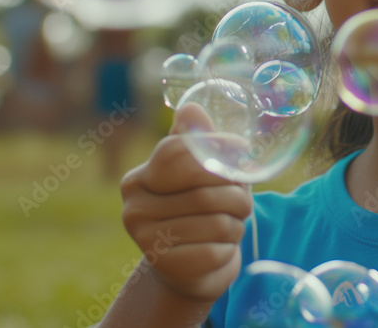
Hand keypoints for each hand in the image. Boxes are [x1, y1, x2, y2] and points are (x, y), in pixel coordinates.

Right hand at [120, 104, 252, 302]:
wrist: (189, 270)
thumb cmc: (197, 211)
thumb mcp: (196, 174)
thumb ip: (194, 142)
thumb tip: (191, 107)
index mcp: (138, 179)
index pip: (175, 152)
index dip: (216, 147)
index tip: (243, 150)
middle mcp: (134, 209)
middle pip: (204, 190)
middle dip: (237, 195)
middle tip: (243, 200)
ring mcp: (147, 242)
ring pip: (217, 221)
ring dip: (236, 224)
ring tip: (231, 225)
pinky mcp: (168, 269)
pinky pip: (217, 250)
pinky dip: (229, 248)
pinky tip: (221, 248)